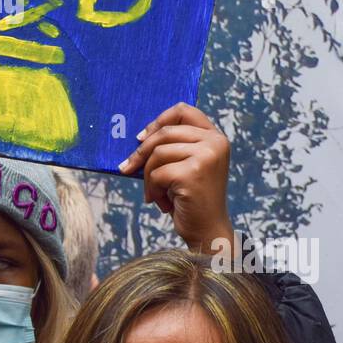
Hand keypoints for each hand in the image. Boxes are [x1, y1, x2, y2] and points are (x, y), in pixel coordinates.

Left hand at [118, 102, 231, 251]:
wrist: (207, 231)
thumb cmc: (191, 198)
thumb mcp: (188, 164)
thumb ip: (175, 146)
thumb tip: (139, 135)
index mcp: (215, 137)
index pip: (183, 111)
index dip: (159, 121)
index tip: (141, 137)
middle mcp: (215, 143)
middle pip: (165, 133)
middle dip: (142, 152)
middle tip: (127, 168)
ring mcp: (206, 156)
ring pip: (158, 153)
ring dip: (148, 176)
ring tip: (155, 193)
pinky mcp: (193, 172)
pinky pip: (156, 173)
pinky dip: (152, 189)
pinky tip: (161, 202)